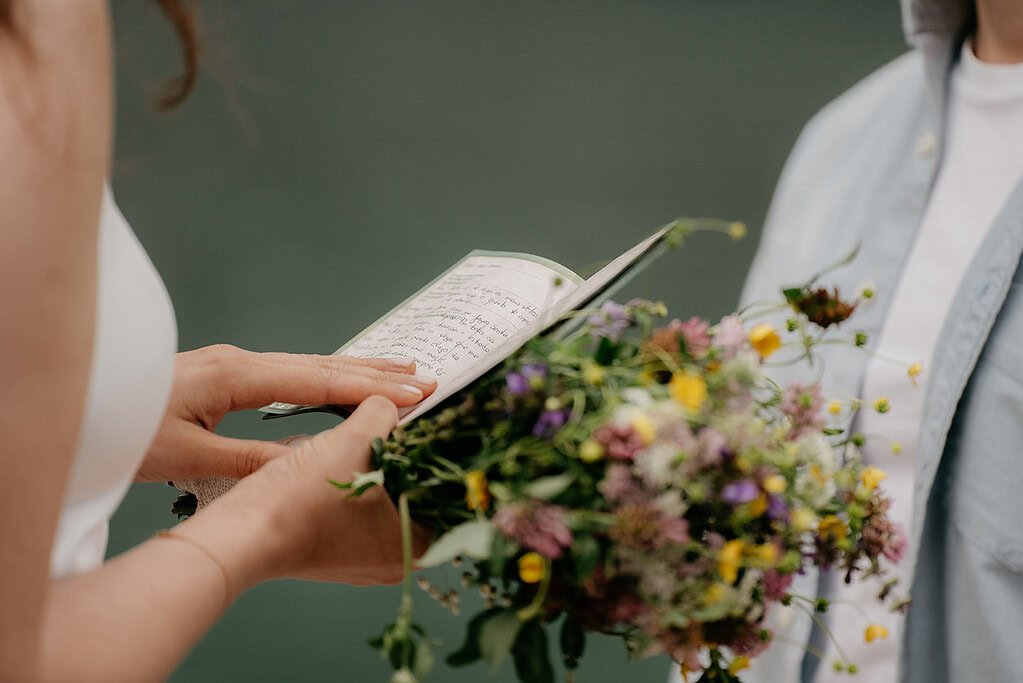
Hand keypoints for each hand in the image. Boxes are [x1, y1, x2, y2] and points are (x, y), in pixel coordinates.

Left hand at [136, 345, 436, 482]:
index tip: (415, 394)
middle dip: (376, 372)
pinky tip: (340, 377)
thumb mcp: (190, 456)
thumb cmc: (128, 431)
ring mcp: (234, 361)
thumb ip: (254, 459)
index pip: (319, 381)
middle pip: (322, 364)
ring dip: (355, 369)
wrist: (87, 400)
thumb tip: (314, 462)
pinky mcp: (227, 370)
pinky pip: (290, 369)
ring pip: (308, 364)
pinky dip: (326, 373)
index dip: (370, 389)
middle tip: (424, 377)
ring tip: (398, 369)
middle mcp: (241, 360)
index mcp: (237, 376)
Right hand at [176, 396, 429, 588]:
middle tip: (413, 422)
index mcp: (414, 547)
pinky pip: (359, 511)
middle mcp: (393, 562)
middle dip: (414, 458)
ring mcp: (361, 560)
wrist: (241, 532)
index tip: (442, 426)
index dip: (447, 455)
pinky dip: (358, 483)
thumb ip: (382, 412)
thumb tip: (394, 398)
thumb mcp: (352, 439)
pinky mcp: (332, 551)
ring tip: (380, 432)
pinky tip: (349, 456)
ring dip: (383, 468)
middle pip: (418, 496)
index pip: (450, 496)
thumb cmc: (302, 498)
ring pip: (386, 502)